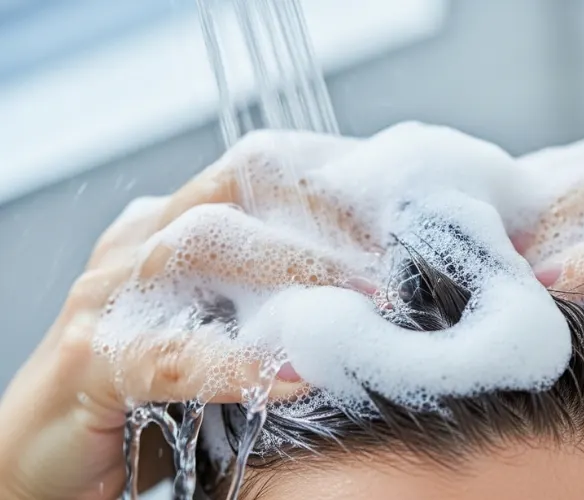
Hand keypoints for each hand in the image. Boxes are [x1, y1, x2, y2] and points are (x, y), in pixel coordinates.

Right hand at [0, 130, 358, 499]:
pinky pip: (170, 352)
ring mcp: (107, 295)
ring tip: (364, 304)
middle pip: (235, 187)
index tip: (395, 210)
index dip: (327, 181)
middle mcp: (139, 245)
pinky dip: (235, 364)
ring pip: (201, 246)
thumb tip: (364, 305)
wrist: (42, 459)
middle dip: (322, 212)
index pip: (255, 171)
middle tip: (394, 255)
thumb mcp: (215, 332)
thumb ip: (268, 308)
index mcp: (170, 229)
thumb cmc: (142, 394)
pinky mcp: (88, 360)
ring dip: (295, 271)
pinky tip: (293, 378)